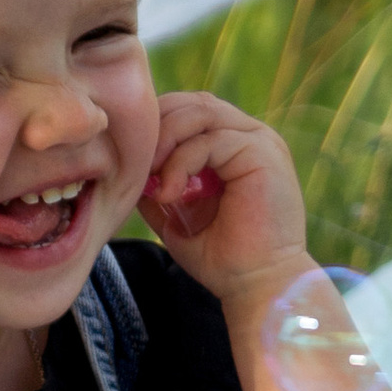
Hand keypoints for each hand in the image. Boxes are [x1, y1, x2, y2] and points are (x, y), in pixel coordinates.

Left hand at [138, 90, 309, 300]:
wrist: (258, 287)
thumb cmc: (223, 259)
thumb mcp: (176, 214)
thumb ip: (158, 184)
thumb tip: (128, 165)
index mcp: (235, 144)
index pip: (189, 109)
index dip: (156, 125)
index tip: (133, 162)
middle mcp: (251, 136)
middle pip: (193, 103)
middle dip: (157, 128)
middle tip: (136, 165)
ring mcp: (260, 141)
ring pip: (200, 113)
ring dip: (166, 141)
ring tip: (151, 178)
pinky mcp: (264, 154)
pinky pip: (211, 140)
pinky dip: (181, 163)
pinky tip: (169, 193)